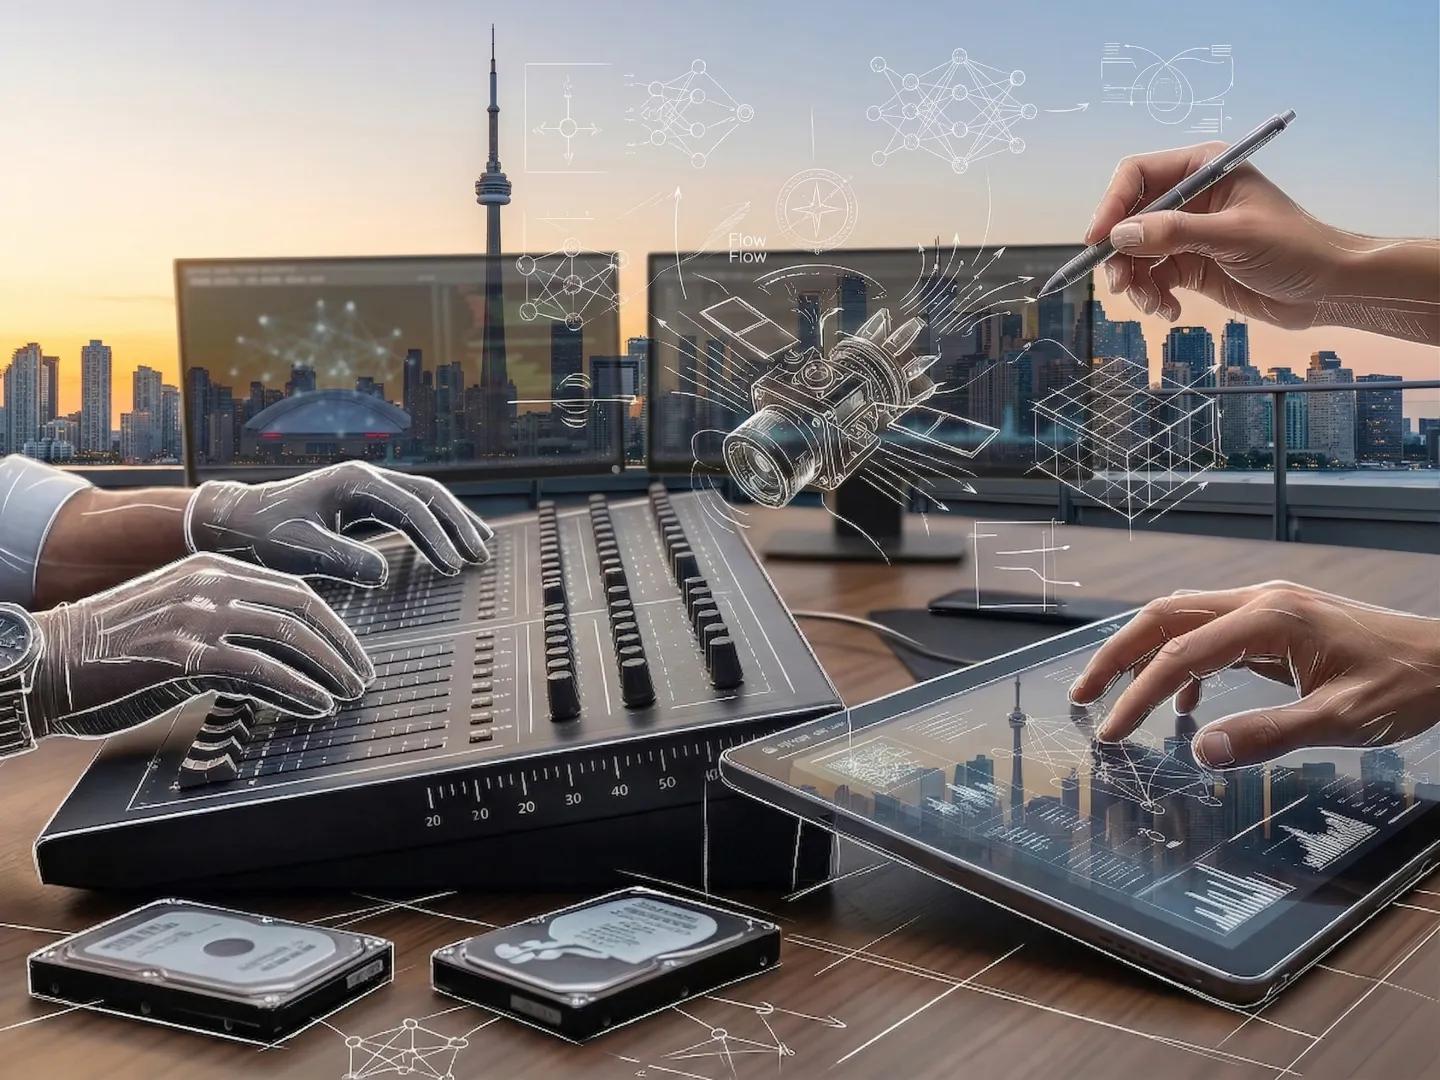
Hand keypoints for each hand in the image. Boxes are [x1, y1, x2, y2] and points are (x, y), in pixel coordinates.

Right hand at [30, 553, 373, 738]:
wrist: (47, 660)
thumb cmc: (112, 649)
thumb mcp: (177, 613)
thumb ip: (226, 621)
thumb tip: (278, 653)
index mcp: (214, 569)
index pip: (295, 591)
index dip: (332, 624)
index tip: (352, 652)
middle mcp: (212, 584)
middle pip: (303, 610)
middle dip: (341, 646)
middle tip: (362, 676)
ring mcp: (200, 617)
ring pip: (290, 638)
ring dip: (329, 670)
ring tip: (347, 694)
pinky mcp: (187, 656)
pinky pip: (262, 672)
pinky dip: (299, 691)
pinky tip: (316, 706)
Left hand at [185, 461, 492, 586]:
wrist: (235, 519)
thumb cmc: (261, 535)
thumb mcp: (297, 550)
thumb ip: (341, 559)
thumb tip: (384, 571)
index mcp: (354, 482)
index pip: (411, 508)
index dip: (437, 538)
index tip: (453, 567)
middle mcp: (365, 477)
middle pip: (428, 495)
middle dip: (458, 524)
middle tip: (480, 556)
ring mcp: (365, 486)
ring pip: (423, 498)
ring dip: (453, 521)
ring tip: (480, 546)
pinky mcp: (362, 501)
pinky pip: (409, 507)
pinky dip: (433, 523)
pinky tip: (446, 540)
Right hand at [1068, 582, 1439, 768]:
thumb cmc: (1407, 685)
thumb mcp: (1340, 720)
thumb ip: (1266, 735)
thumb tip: (1199, 751)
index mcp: (1271, 619)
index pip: (1181, 654)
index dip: (1137, 693)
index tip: (1110, 729)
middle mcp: (1261, 601)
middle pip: (1165, 617)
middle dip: (1118, 655)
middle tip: (1082, 693)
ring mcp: (1268, 606)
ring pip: (1184, 619)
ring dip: (1144, 653)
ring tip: (1114, 693)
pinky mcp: (1278, 621)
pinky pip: (1213, 633)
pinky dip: (1185, 662)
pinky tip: (1185, 701)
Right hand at [1088, 142, 1346, 330]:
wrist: (1328, 289)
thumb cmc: (1294, 248)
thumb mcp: (1233, 236)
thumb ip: (1175, 232)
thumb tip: (1119, 235)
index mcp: (1203, 169)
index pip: (1137, 175)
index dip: (1112, 205)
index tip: (1098, 240)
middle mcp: (1190, 197)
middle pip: (1129, 218)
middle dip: (1120, 254)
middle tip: (1120, 285)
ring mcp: (1188, 233)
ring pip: (1136, 254)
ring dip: (1136, 283)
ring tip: (1153, 305)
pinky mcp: (1190, 265)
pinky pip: (1153, 279)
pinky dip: (1153, 297)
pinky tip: (1171, 311)